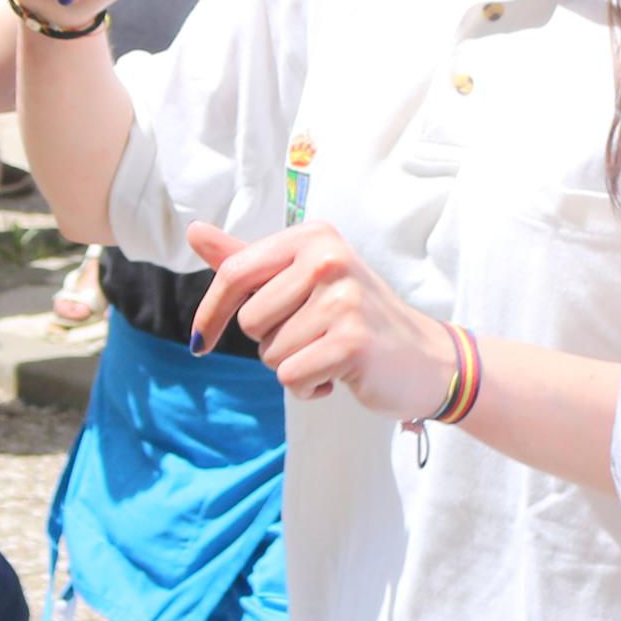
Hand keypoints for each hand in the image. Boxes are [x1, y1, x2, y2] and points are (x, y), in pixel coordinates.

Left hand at [182, 219, 457, 411]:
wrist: (425, 358)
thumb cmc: (355, 318)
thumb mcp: (301, 280)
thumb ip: (248, 261)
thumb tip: (195, 232)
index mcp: (313, 237)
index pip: (234, 272)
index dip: (209, 313)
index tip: (201, 342)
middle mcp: (329, 259)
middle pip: (249, 320)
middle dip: (271, 341)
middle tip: (314, 337)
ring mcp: (343, 299)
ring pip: (270, 353)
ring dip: (293, 366)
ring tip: (330, 354)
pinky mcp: (352, 341)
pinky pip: (291, 377)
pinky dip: (307, 388)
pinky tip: (338, 375)